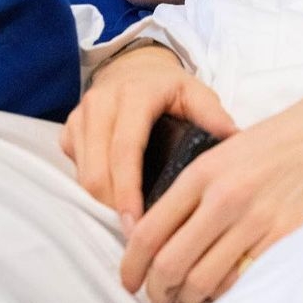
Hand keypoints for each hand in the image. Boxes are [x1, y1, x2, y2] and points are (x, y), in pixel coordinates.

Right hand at [60, 44, 236, 221]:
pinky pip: (75, 169)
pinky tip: (116, 199)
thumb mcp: (195, 92)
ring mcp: (80, 116)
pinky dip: (93, 189)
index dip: (128, 191)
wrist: (134, 66)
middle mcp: (101, 104)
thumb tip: (233, 140)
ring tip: (130, 222)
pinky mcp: (69, 128)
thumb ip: (212, 114)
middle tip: (137, 235)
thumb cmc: (169, 87)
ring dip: (102, 202)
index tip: (139, 224)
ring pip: (82, 175)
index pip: (125, 150)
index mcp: (134, 95)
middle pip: (97, 171)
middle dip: (113, 207)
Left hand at [125, 71, 302, 302]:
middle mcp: (225, 199)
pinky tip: (226, 292)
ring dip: (189, 298)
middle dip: (156, 291)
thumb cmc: (290, 138)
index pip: (149, 231)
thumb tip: (172, 228)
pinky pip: (243, 282)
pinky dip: (228, 294)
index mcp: (205, 172)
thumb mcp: (233, 150)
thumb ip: (201, 186)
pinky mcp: (287, 240)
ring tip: (189, 299)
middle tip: (157, 298)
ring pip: (202, 281)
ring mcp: (257, 223)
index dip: (132, 266)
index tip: (130, 279)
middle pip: (169, 265)